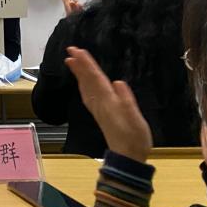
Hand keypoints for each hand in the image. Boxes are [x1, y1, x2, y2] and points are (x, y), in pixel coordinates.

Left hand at [64, 46, 151, 162]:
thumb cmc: (134, 137)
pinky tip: (82, 83)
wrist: (127, 157)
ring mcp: (98, 108)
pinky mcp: (99, 113)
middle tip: (70, 49)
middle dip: (79, 64)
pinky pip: (87, 94)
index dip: (87, 64)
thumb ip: (127, 100)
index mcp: (108, 101)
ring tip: (72, 61)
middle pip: (87, 80)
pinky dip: (83, 85)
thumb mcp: (135, 118)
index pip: (95, 77)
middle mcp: (100, 103)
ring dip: (79, 72)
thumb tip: (117, 82)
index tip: (78, 51)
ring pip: (86, 86)